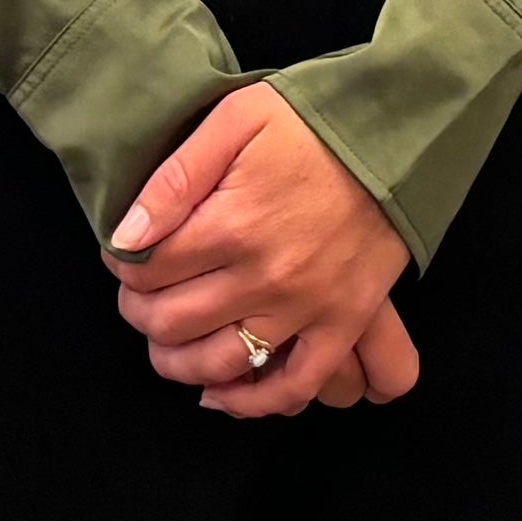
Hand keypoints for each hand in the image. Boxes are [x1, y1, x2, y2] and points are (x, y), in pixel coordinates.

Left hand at [108, 82, 412, 419]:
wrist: (399, 132)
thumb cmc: (314, 120)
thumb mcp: (236, 119)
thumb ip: (175, 178)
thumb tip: (125, 237)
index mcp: (233, 224)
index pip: (146, 269)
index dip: (122, 264)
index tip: (125, 252)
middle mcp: (265, 277)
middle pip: (171, 321)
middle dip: (139, 310)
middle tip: (139, 292)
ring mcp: (307, 307)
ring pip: (219, 363)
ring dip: (176, 362)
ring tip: (166, 341)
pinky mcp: (343, 322)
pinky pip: (293, 384)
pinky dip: (251, 401)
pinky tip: (220, 392)